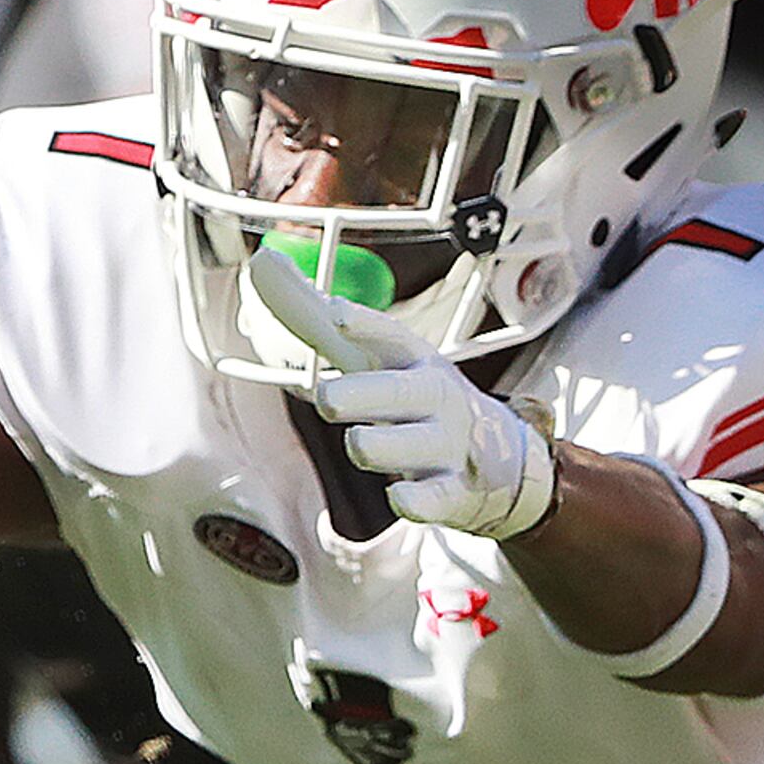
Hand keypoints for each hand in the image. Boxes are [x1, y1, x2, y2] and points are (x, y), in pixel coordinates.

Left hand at [249, 246, 558, 537]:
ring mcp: (449, 446)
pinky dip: (415, 501)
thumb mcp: (376, 357)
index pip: (391, 337)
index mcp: (413, 361)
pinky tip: (398, 497)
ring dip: (378, 445)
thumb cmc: (415, 397)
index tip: (336, 314)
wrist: (500, 459)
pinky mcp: (455, 492)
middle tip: (325, 399)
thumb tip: (263, 262)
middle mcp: (435, 398)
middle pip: (400, 392)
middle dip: (361, 394)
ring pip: (410, 446)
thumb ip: (316, 318)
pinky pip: (434, 498)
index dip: (365, 325)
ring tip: (359, 443)